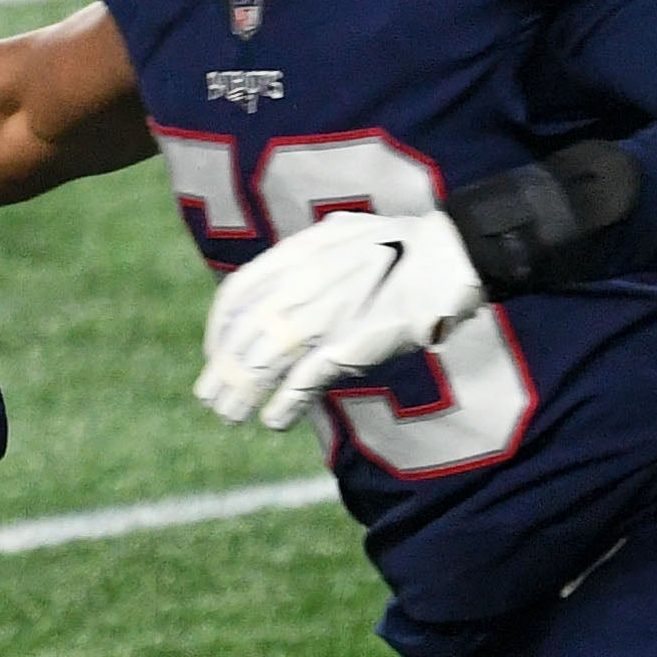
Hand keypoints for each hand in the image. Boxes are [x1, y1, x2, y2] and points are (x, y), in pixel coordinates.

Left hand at [197, 209, 484, 429]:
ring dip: (241, 394)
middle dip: (222, 370)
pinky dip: (284, 404)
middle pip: (242, 336)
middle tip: (211, 396)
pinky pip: (301, 381)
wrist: (445, 258)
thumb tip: (286, 275)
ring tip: (231, 416)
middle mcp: (299, 286)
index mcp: (296, 256)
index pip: (237, 296)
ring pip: (262, 362)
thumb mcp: (340, 236)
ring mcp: (320, 318)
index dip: (220, 328)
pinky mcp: (346, 348)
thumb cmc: (400, 248)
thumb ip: (307, 257)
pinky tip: (274, 420)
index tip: (217, 351)